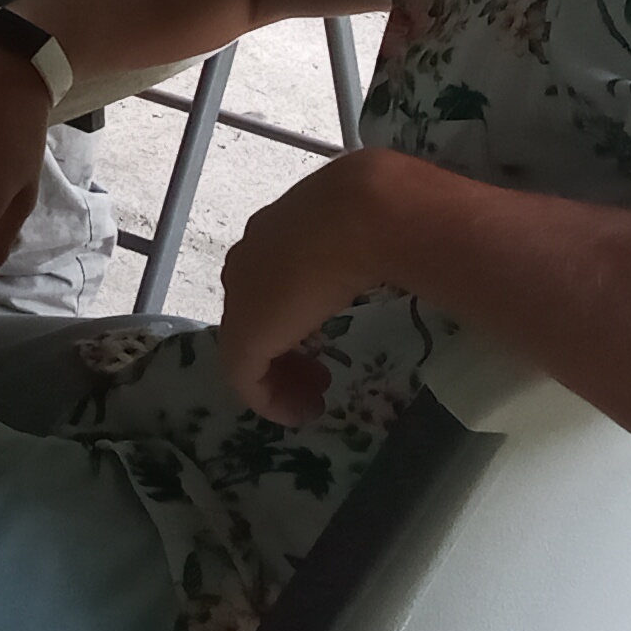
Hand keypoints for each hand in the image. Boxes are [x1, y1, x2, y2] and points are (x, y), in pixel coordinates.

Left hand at [212, 149, 427, 423]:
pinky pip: (246, 377)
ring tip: (312, 399)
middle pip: (254, 315)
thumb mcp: (359, 231)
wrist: (360, 216)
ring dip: (280, 378)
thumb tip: (390, 252)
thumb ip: (356, 246)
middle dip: (284, 350)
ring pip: (248, 348)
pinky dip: (271, 401)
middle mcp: (248, 260)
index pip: (269, 285)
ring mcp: (240, 298)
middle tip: (319, 377)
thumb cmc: (373, 217)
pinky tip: (298, 414)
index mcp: (274, 234)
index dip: (293, 318)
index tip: (323, 344)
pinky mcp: (245, 335)